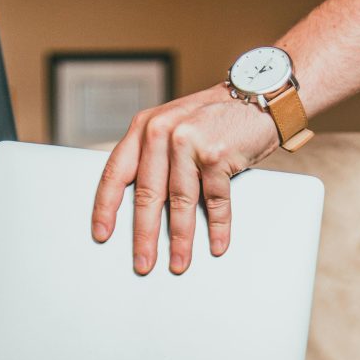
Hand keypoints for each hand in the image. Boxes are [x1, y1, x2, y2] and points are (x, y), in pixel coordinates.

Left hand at [91, 82, 279, 274]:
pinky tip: (216, 245)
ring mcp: (190, 142)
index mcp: (144, 128)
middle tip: (143, 264)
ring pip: (180, 202)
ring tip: (179, 263)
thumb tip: (139, 210)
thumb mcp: (172, 128)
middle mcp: (162, 132)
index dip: (106, 207)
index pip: (116, 172)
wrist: (257, 95)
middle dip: (144, 236)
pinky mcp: (217, 153)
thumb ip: (152, 157)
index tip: (101, 234)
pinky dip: (218, 227)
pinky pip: (215, 201)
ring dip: (181, 240)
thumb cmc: (211, 119)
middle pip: (147, 195)